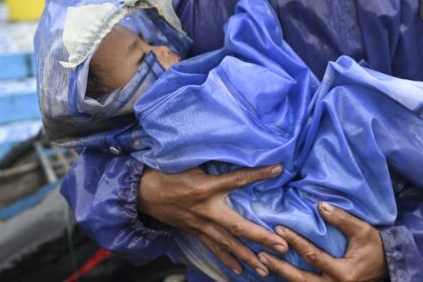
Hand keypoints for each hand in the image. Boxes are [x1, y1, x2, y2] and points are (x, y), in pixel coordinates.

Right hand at [138, 165, 287, 276]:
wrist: (141, 191)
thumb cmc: (166, 171)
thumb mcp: (189, 161)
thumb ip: (213, 163)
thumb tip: (236, 152)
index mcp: (206, 187)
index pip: (238, 179)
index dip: (258, 173)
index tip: (278, 169)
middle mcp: (206, 210)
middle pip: (238, 227)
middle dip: (261, 238)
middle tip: (281, 246)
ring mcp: (199, 225)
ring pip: (227, 244)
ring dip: (247, 257)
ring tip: (265, 269)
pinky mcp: (194, 232)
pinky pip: (213, 249)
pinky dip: (226, 260)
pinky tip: (239, 271)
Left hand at [257, 202, 386, 280]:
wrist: (388, 265)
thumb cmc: (375, 247)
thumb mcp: (362, 231)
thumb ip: (342, 219)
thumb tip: (320, 206)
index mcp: (342, 273)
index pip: (312, 256)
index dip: (295, 242)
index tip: (279, 229)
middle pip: (300, 279)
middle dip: (279, 267)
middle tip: (261, 255)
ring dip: (281, 275)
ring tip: (264, 263)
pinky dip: (291, 279)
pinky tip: (278, 271)